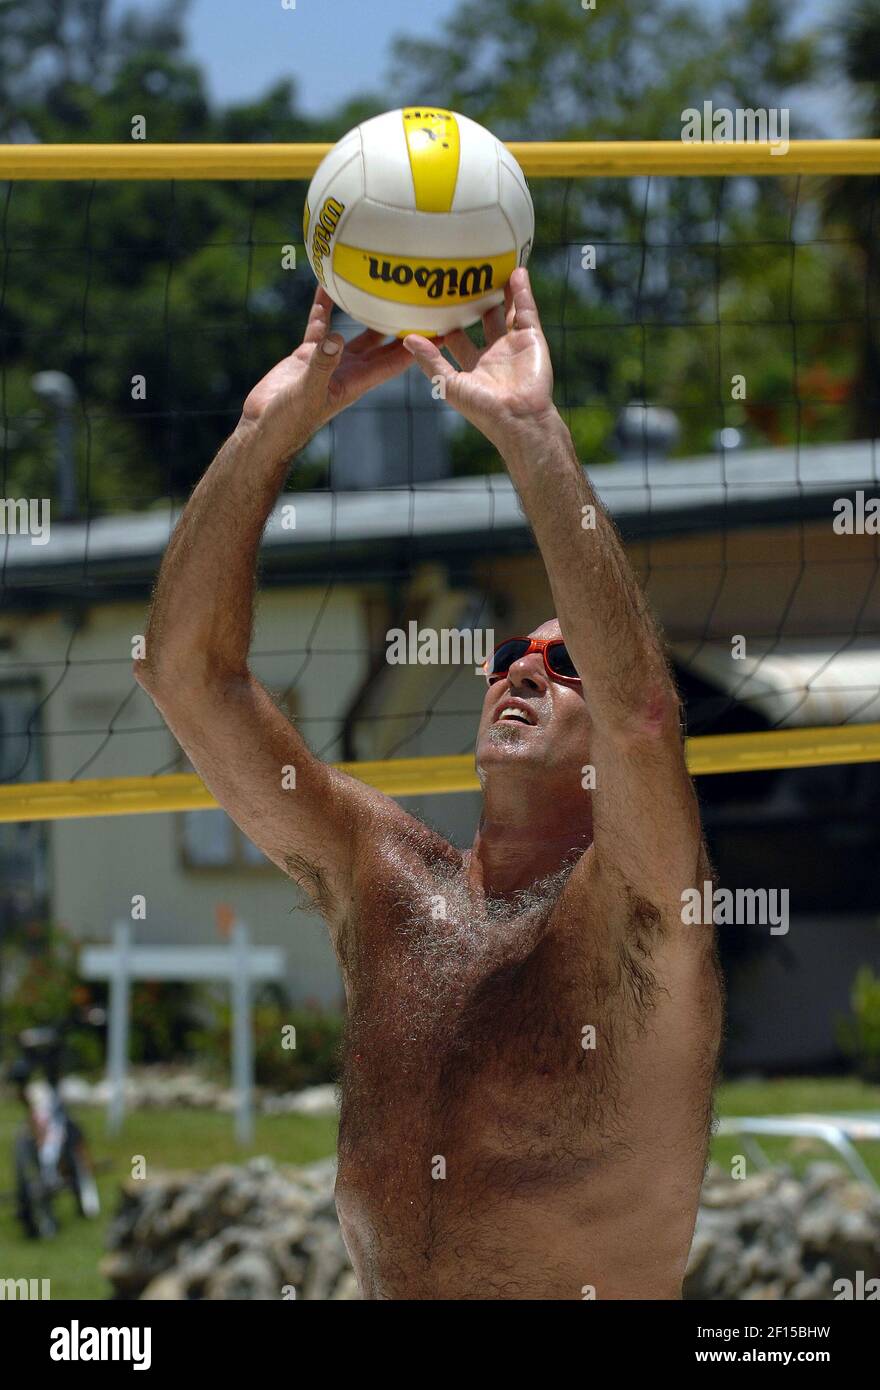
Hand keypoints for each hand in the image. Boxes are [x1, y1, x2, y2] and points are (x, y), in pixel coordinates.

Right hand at [239, 287, 411, 451]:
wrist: (265, 428)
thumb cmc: (289, 420)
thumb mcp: (307, 393)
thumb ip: (321, 365)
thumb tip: (335, 338)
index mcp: (357, 382)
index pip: (394, 362)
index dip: (418, 346)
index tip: (440, 328)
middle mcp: (348, 371)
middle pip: (383, 346)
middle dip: (402, 328)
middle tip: (420, 303)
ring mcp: (329, 362)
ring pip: (356, 333)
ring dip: (368, 314)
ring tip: (383, 291)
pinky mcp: (307, 356)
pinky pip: (319, 325)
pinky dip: (323, 307)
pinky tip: (326, 286)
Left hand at [402, 268, 557, 453]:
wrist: (518, 418)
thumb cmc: (482, 409)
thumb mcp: (448, 384)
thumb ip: (429, 360)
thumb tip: (407, 339)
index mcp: (472, 365)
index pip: (456, 337)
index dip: (446, 320)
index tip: (433, 300)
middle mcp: (493, 354)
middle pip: (482, 320)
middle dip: (473, 301)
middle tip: (461, 276)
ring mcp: (513, 345)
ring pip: (506, 311)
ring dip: (500, 290)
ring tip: (491, 266)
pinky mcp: (532, 338)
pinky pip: (526, 310)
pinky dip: (522, 291)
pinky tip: (516, 272)